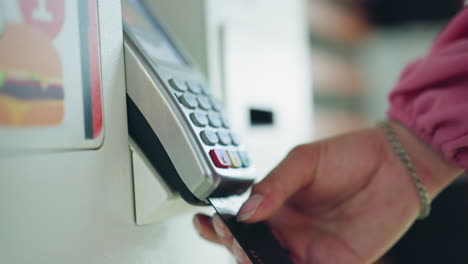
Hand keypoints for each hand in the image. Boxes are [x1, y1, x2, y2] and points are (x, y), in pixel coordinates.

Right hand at [194, 122, 461, 263]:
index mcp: (275, 205)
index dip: (220, 227)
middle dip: (234, 247)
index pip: (239, 222)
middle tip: (230, 236)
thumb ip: (275, 184)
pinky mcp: (335, 262)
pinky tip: (272, 262)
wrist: (396, 164)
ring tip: (247, 252)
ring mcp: (309, 249)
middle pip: (250, 250)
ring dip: (254, 262)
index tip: (209, 223)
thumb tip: (246, 208)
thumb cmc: (350, 155)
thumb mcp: (305, 160)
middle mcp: (288, 230)